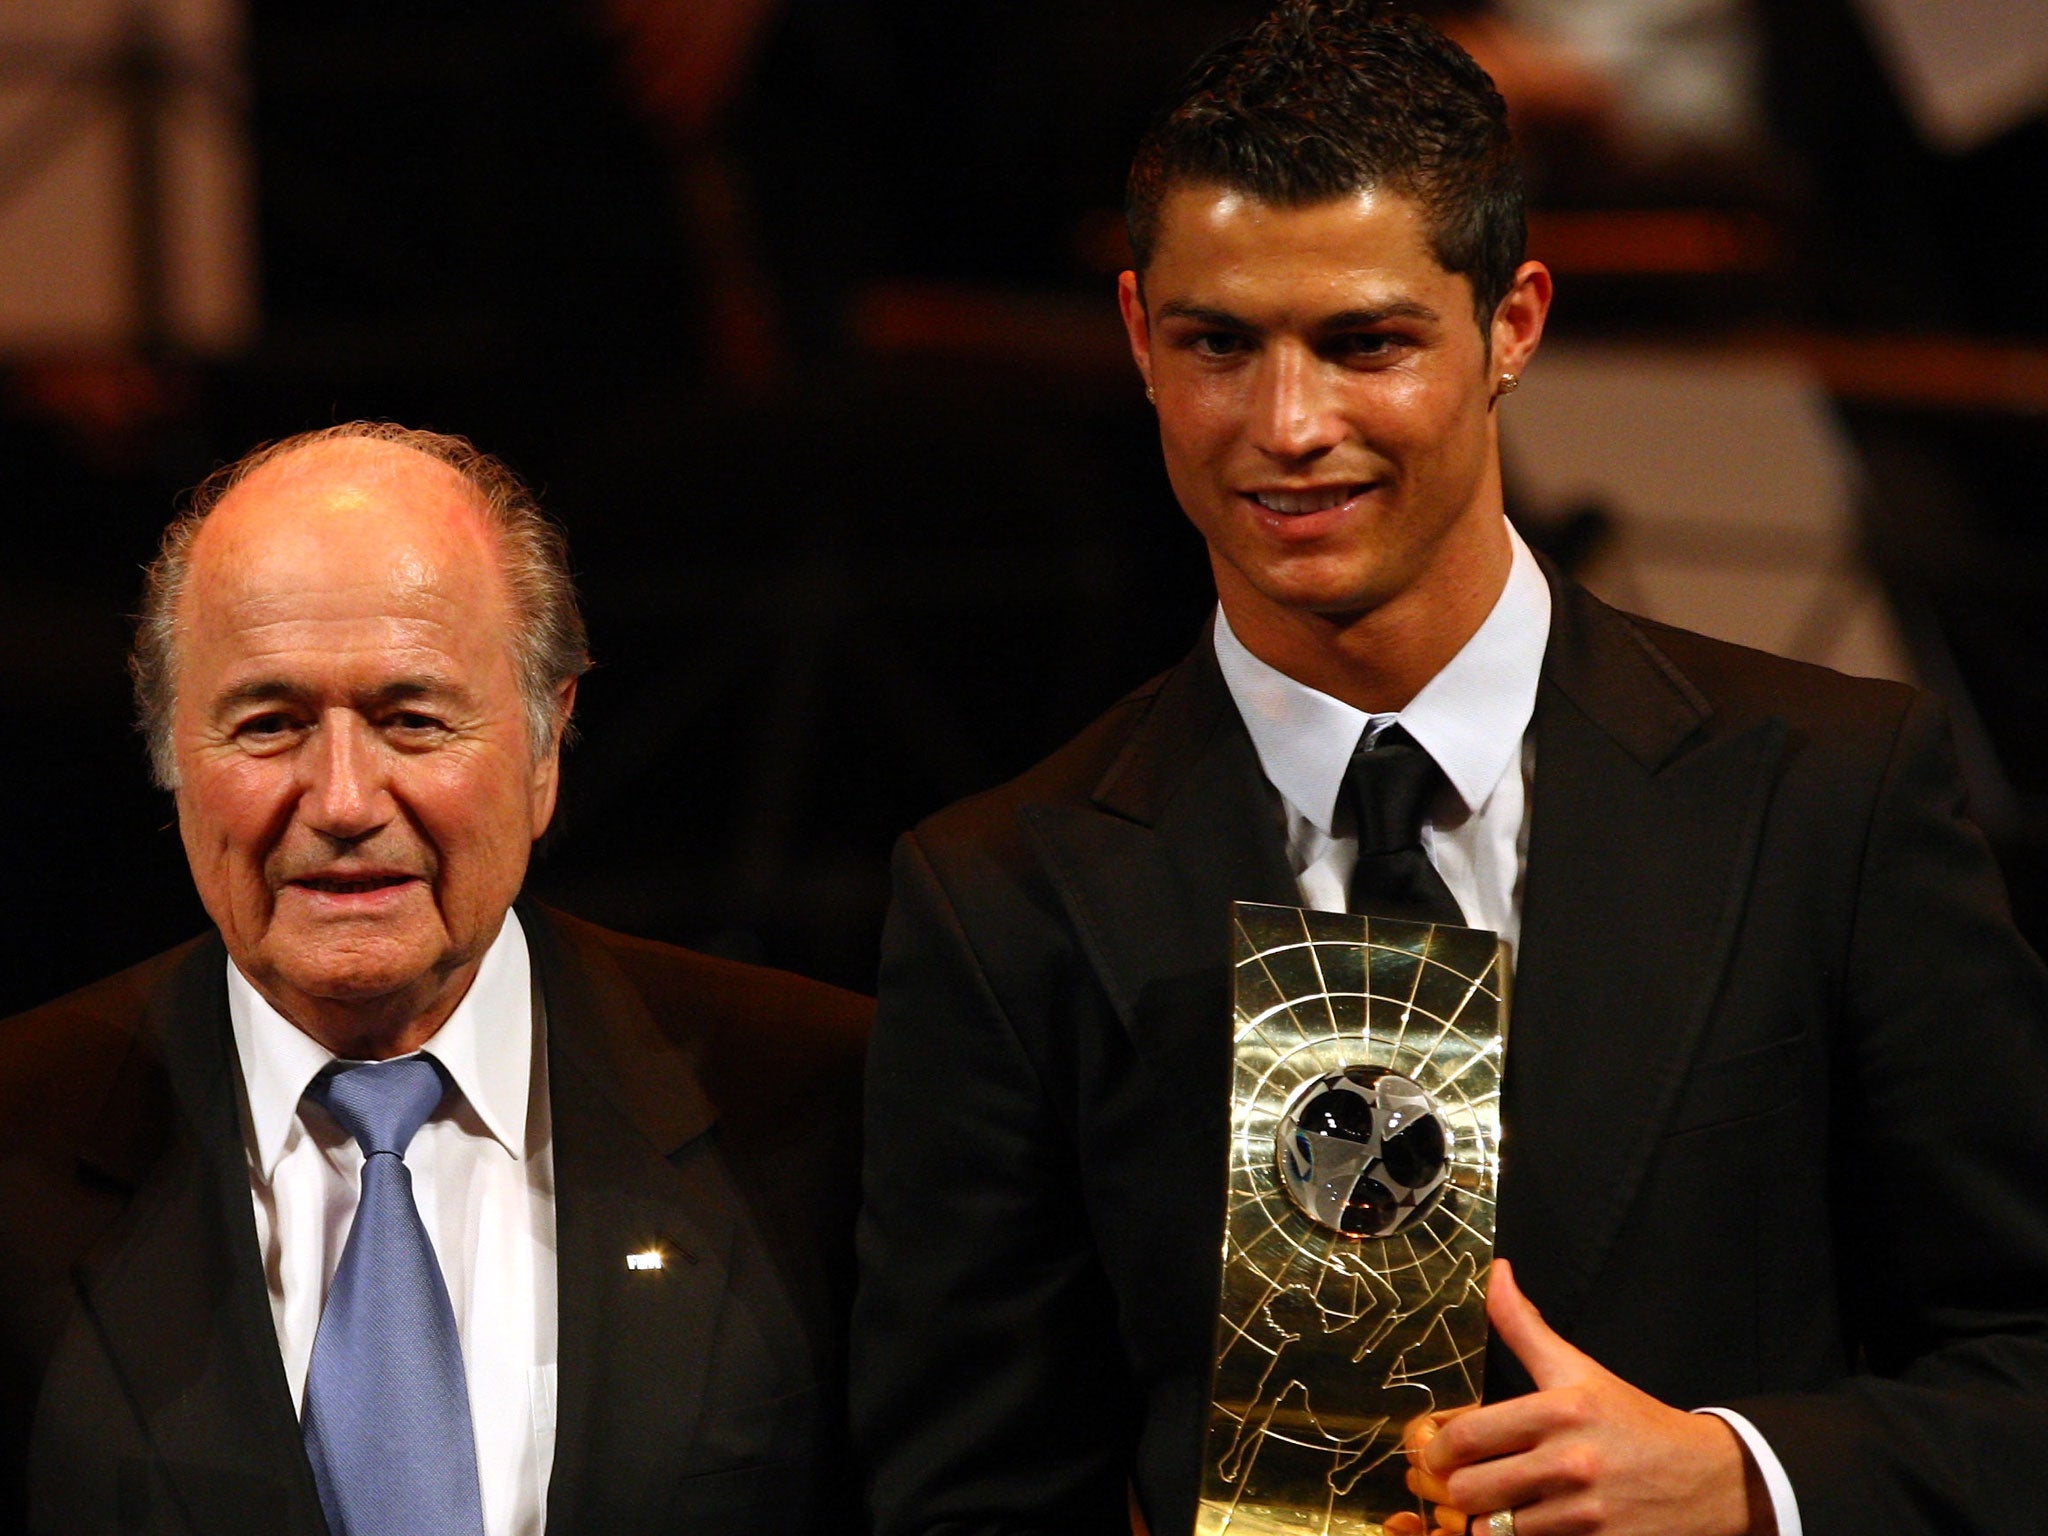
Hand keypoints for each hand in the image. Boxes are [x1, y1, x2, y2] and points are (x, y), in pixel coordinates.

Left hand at [1404, 1260, 1768, 1535]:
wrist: (1711, 1477)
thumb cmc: (1634, 1421)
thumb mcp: (1578, 1368)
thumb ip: (1524, 1325)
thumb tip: (1496, 1272)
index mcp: (1560, 1411)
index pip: (1466, 1438)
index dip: (1438, 1450)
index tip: (1440, 1453)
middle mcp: (1571, 1463)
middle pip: (1469, 1491)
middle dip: (1458, 1490)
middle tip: (1465, 1483)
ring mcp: (1586, 1515)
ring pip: (1494, 1533)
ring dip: (1488, 1524)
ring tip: (1496, 1509)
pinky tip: (1528, 1526)